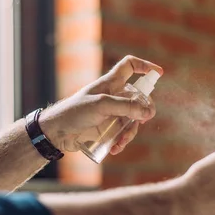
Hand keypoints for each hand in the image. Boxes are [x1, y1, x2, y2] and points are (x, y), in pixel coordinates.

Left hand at [39, 55, 162, 153]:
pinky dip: (122, 141)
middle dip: (144, 110)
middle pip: (139, 98)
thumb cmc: (75, 112)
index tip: (158, 73)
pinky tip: (115, 148)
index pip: (130, 66)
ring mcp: (112, 113)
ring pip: (133, 120)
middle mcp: (113, 96)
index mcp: (111, 83)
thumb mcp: (102, 105)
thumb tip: (148, 112)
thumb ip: (126, 107)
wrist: (57, 132)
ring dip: (131, 132)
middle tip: (143, 120)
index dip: (144, 66)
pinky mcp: (108, 128)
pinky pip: (123, 134)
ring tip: (121, 142)